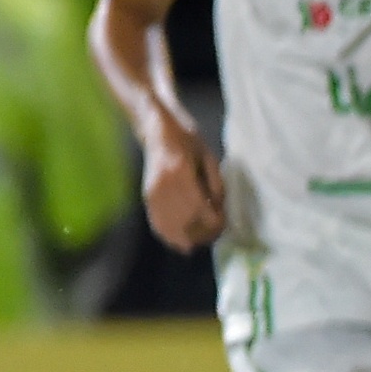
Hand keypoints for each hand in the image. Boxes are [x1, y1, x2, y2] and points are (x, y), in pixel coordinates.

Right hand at [141, 110, 226, 251]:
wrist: (158, 131)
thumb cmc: (188, 140)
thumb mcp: (210, 158)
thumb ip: (216, 185)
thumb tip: (219, 211)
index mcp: (181, 173)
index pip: (200, 210)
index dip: (214, 222)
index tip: (224, 222)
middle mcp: (163, 187)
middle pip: (185, 223)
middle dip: (203, 234)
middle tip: (216, 233)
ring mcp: (152, 194)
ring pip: (169, 229)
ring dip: (188, 238)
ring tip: (202, 238)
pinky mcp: (146, 198)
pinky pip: (157, 224)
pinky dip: (171, 236)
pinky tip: (183, 240)